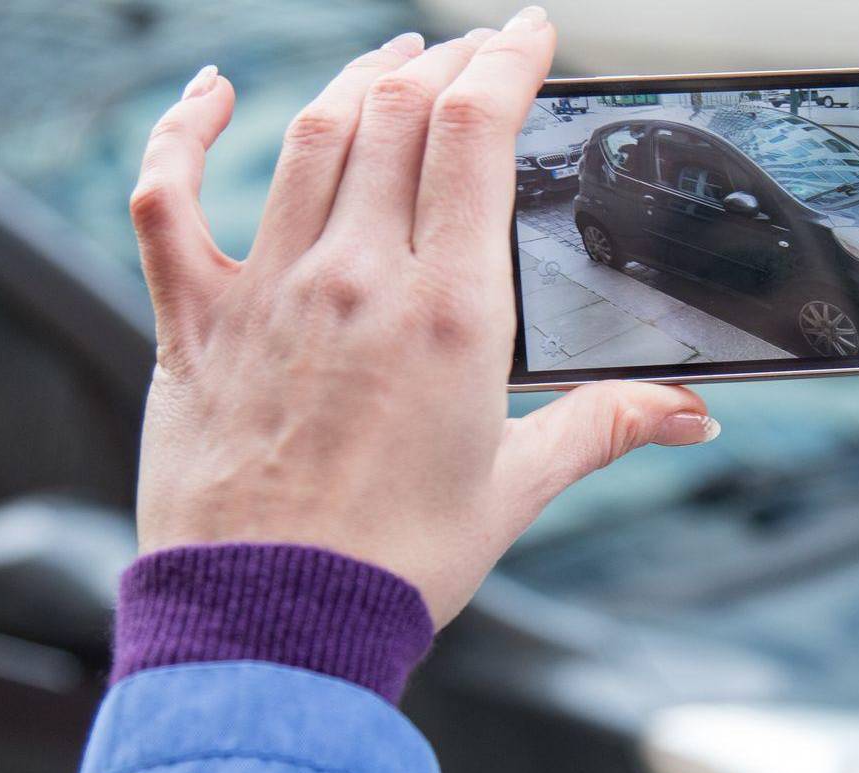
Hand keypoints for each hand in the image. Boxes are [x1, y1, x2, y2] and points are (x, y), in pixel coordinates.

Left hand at [128, 9, 719, 626]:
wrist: (274, 627)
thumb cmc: (395, 564)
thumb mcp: (515, 488)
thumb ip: (604, 427)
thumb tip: (688, 414)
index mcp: (449, 314)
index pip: (476, 134)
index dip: (504, 61)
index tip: (526, 34)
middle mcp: (356, 281)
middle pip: (397, 113)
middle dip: (442, 62)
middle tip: (469, 51)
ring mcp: (268, 292)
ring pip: (310, 136)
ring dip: (356, 80)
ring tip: (391, 60)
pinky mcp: (195, 321)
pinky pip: (170, 198)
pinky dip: (185, 132)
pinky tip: (211, 93)